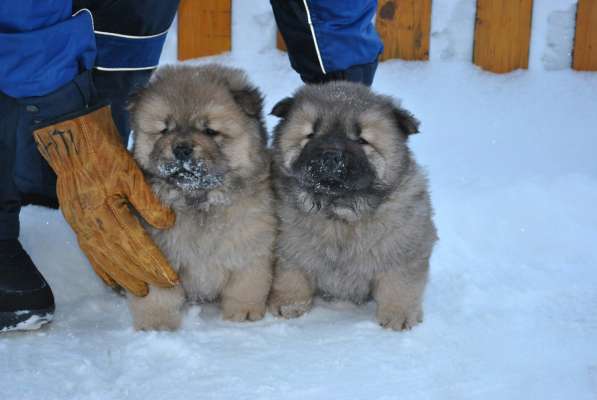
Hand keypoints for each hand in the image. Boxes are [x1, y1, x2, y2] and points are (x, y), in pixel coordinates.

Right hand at [33, 105, 177, 295]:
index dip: (154, 263)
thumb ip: (148, 201)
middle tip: (164, 286)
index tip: (171, 277)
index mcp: (106, 210)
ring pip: (104, 258)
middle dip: (143, 274)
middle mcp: (91, 221)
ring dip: (123, 276)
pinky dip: (101, 267)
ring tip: (140, 290)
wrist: (74, 139)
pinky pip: (89, 251)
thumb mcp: (131, 173)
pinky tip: (112, 280)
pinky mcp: (75, 221)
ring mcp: (80, 223)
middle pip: (120, 256)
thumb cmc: (107, 153)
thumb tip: (167, 223)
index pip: (135, 245)